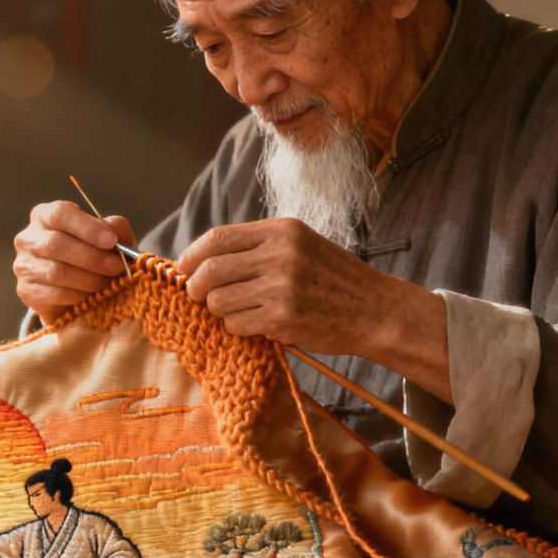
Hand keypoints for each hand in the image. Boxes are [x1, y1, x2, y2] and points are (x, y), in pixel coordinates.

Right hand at [14, 201, 136, 323]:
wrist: (76, 294)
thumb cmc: (94, 256)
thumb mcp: (108, 237)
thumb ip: (114, 228)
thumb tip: (113, 232)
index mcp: (45, 216)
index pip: (60, 214)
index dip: (86, 227)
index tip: (111, 240)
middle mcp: (28, 238)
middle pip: (56, 243)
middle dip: (92, 257)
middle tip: (116, 267)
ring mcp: (24, 265)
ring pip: (56, 271)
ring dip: (88, 279)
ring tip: (108, 283)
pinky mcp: (26, 290)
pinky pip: (54, 294)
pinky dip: (78, 296)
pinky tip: (91, 296)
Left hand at [175, 217, 387, 352]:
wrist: (374, 310)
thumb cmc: (333, 280)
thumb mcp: (300, 246)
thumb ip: (257, 248)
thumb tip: (200, 261)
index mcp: (281, 230)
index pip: (217, 238)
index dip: (191, 256)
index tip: (183, 270)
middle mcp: (280, 253)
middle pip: (210, 270)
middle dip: (195, 288)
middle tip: (199, 297)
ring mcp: (281, 286)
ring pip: (219, 300)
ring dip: (221, 311)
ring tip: (242, 312)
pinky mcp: (282, 317)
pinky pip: (236, 324)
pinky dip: (238, 328)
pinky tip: (258, 325)